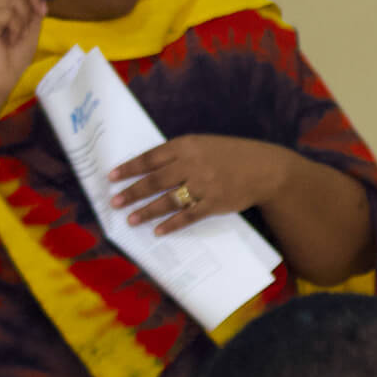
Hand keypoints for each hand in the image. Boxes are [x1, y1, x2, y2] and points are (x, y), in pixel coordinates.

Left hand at [109, 136, 289, 236]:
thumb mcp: (204, 145)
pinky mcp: (214, 203)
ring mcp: (204, 185)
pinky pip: (188, 216)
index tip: (111, 177)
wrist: (265, 169)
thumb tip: (148, 170)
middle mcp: (193, 164)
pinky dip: (172, 224)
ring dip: (147, 211)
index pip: (150, 158)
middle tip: (114, 202)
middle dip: (132, 192)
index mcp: (187, 145)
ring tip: (131, 219)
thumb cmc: (231, 155)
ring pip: (168, 201)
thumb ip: (178, 155)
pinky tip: (158, 230)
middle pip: (154, 181)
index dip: (129, 168)